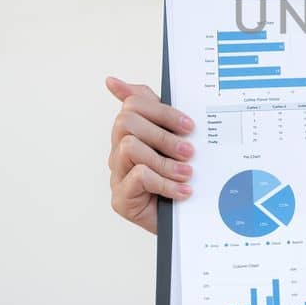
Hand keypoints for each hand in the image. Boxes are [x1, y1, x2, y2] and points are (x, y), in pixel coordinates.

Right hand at [105, 76, 194, 234]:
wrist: (187, 222)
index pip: (134, 103)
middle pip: (126, 122)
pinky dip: (164, 182)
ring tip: (187, 173)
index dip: (163, 111)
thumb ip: (155, 111)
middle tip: (190, 151)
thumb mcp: (175, 142)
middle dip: (163, 135)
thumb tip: (115, 82)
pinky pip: (136, 176)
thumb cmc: (179, 178)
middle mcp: (119, 150)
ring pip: (128, 147)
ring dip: (164, 160)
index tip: (189, 125)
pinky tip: (182, 191)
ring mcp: (117, 174)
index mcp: (133, 132)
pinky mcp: (121, 199)